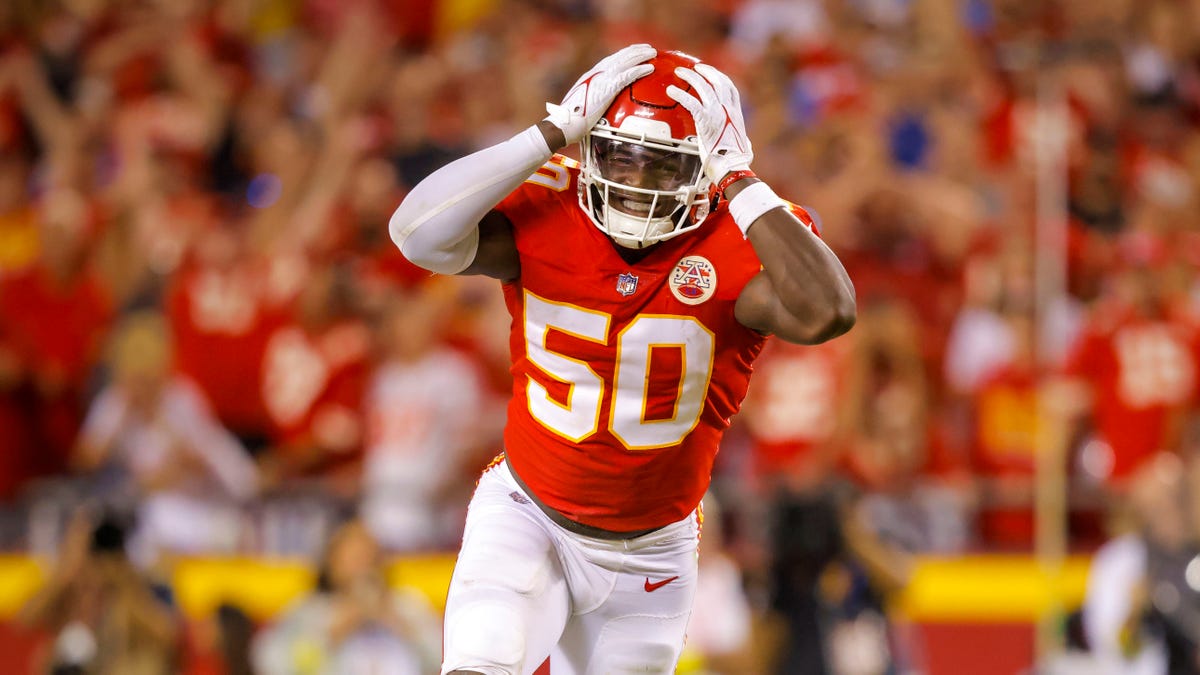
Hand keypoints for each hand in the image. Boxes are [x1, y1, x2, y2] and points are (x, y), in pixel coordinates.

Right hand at [544, 44, 655, 145]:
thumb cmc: (572, 119)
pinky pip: (627, 76)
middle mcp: (597, 73)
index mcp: (592, 75)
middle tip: (649, 49)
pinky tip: (649, 69)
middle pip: (620, 56)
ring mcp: (602, 78)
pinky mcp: (607, 88)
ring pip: (626, 61)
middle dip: (635, 50)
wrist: (565, 123)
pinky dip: (639, 70)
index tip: (635, 51)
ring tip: (653, 53)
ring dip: (641, 56)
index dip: (624, 54)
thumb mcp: (584, 104)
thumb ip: (594, 99)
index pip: (611, 60)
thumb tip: (600, 105)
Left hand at [666, 64, 752, 183]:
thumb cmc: (734, 159)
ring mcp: (717, 112)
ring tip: (679, 71)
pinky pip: (691, 102)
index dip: (720, 78)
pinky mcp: (705, 120)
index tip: (712, 73)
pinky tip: (670, 90)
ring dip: (690, 76)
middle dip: (706, 71)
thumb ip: (736, 137)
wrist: (732, 165)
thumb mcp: (739, 143)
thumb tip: (743, 142)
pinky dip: (680, 94)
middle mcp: (727, 109)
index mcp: (736, 113)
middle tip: (695, 67)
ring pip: (703, 87)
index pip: (730, 88)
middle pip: (717, 81)